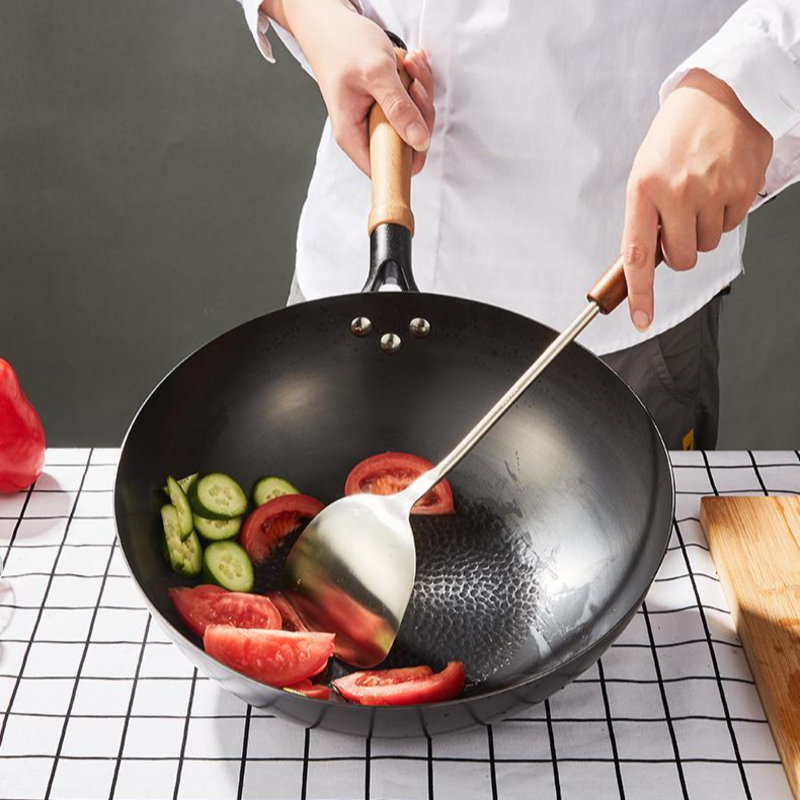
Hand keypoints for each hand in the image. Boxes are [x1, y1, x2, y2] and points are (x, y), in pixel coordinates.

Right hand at [263, 0, 434, 174]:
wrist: (329, 22)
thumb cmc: (342, 44)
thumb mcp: (375, 73)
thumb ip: (398, 108)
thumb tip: (419, 140)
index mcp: (353, 135)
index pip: (386, 170)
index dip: (410, 156)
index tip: (419, 127)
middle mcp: (364, 132)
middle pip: (408, 144)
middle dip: (420, 111)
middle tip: (414, 84)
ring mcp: (377, 119)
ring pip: (415, 122)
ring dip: (420, 90)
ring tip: (410, 64)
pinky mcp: (387, 106)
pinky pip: (412, 104)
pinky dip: (417, 81)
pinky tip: (410, 64)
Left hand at [621, 68, 772, 330]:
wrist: (718, 93)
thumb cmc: (676, 135)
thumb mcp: (645, 172)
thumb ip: (645, 217)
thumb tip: (647, 261)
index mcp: (644, 190)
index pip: (637, 255)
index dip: (640, 293)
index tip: (641, 318)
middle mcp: (677, 192)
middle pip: (680, 259)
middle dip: (679, 251)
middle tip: (679, 221)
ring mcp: (713, 189)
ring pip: (708, 243)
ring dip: (703, 228)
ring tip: (700, 192)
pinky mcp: (743, 186)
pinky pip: (732, 225)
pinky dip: (726, 213)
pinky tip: (720, 184)